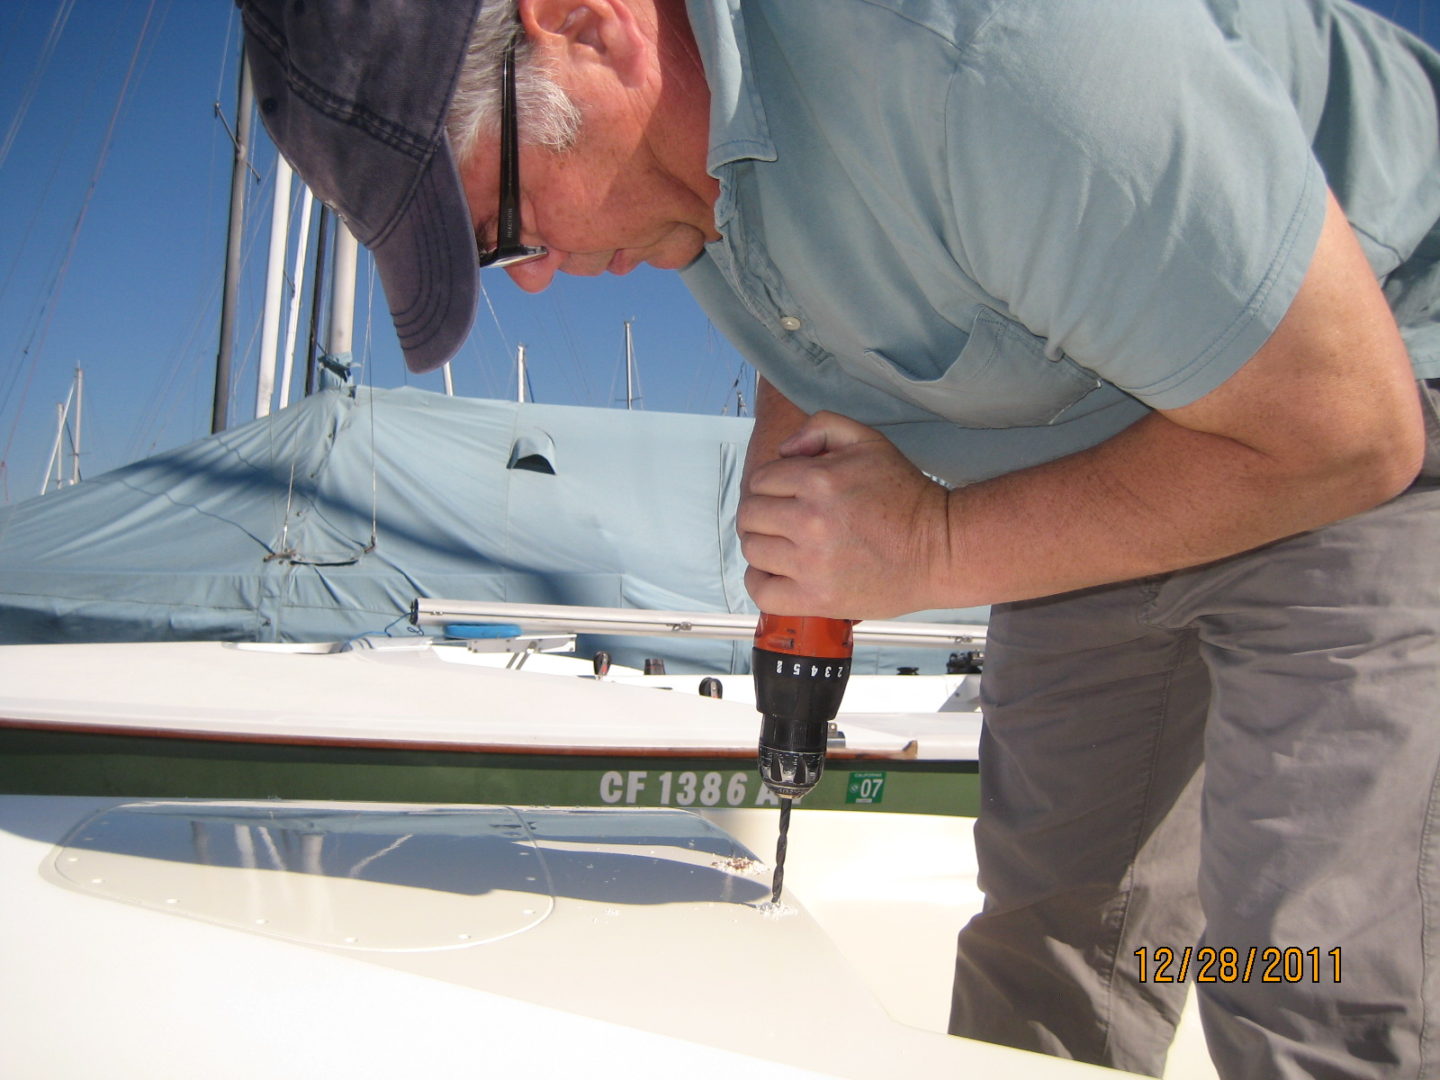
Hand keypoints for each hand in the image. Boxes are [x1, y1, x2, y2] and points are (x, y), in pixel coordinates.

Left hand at [737, 411, 952, 618]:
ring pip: (753, 552)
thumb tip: (784, 449)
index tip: (786, 497)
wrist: (940, 549)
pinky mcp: (817, 597)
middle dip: (762, 515)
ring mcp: (811, 563)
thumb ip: (821, 427)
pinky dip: (761, 582)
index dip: (770, 487)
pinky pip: (762, 591)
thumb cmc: (905, 497)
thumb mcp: (868, 441)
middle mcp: (810, 521)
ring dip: (763, 547)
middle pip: (750, 516)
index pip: (760, 481)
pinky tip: (777, 574)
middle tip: (782, 522)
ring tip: (784, 547)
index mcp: (818, 480)